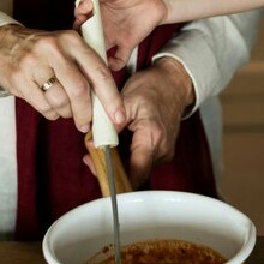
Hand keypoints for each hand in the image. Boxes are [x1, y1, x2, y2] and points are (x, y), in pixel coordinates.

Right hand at [0, 24, 125, 131]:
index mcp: (72, 41)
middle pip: (79, 90)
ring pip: (60, 101)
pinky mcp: (19, 78)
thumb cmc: (41, 51)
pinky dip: (51, 113)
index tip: (117, 117)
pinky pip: (43, 106)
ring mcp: (34, 62)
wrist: (0, 44)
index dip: (111, 98)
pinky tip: (49, 106)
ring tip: (63, 108)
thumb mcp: (65, 48)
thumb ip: (85, 68)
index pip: (99, 72)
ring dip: (66, 113)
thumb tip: (106, 103)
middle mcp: (55, 49)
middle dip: (85, 113)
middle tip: (85, 124)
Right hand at [73, 0, 167, 70]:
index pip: (81, 19)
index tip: (80, 18)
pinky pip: (119, 59)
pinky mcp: (127, 44)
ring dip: (95, 56)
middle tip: (83, 42)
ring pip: (99, 51)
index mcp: (97, 12)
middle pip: (86, 38)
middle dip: (82, 42)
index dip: (78, 20)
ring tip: (93, 58)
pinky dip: (115, 65)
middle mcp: (102, 26)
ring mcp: (114, 37)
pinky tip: (111, 64)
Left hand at [82, 57, 194, 186]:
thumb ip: (109, 124)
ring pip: (136, 168)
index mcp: (152, 137)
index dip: (117, 179)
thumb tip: (94, 143)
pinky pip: (141, 161)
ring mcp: (163, 153)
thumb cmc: (152, 89)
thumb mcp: (126, 101)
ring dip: (117, 162)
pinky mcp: (161, 152)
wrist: (173, 84)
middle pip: (133, 173)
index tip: (100, 173)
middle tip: (91, 156)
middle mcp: (161, 150)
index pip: (136, 172)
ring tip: (101, 147)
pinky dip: (126, 157)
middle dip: (110, 169)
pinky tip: (115, 145)